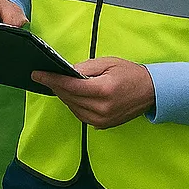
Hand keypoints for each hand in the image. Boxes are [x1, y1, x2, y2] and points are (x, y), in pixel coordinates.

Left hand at [32, 56, 155, 128]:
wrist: (151, 92)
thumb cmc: (130, 74)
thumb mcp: (107, 63)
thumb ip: (85, 68)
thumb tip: (66, 73)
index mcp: (104, 90)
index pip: (70, 86)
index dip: (51, 80)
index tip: (37, 74)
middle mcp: (102, 108)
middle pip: (69, 98)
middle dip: (55, 86)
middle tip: (44, 76)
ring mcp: (102, 120)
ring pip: (72, 108)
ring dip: (63, 96)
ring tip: (56, 84)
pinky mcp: (103, 126)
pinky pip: (80, 115)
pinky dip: (73, 104)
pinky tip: (70, 95)